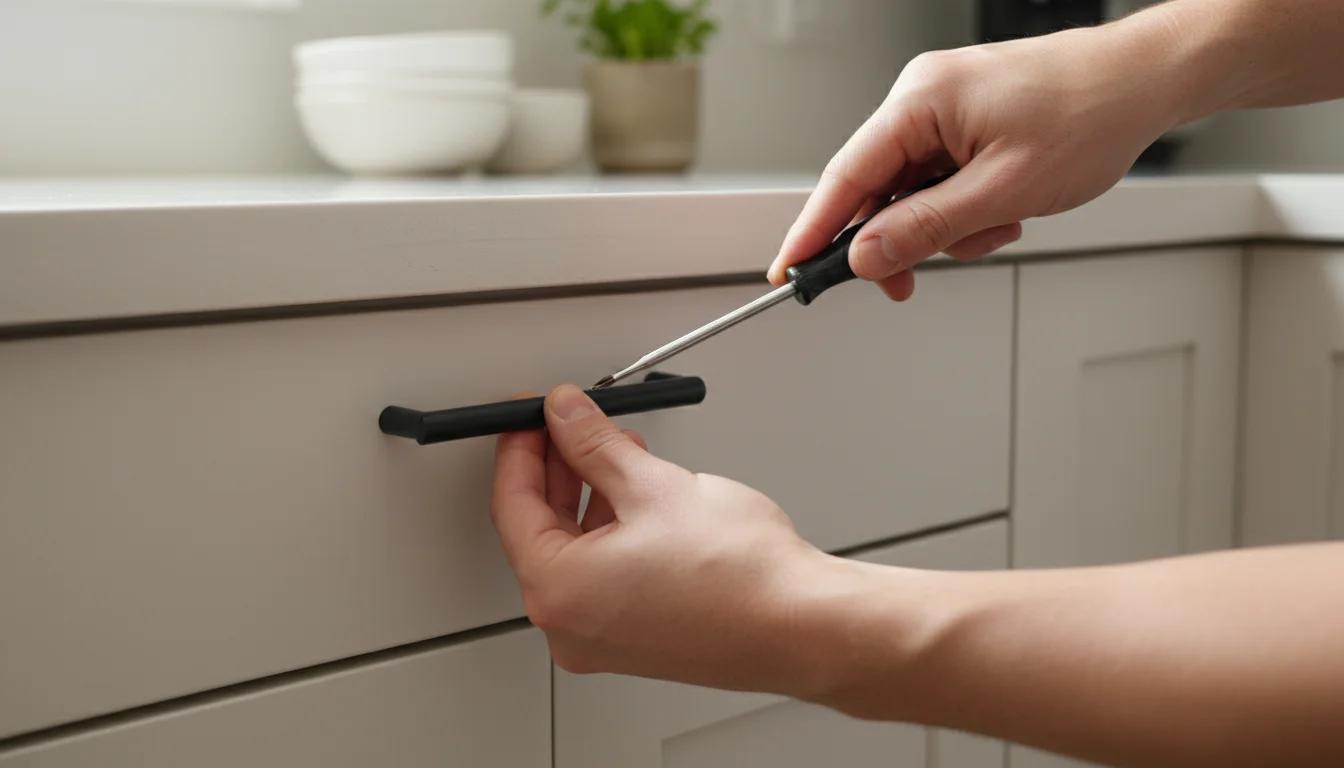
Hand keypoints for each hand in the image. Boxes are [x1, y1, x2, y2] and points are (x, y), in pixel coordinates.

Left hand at [489, 384, 842, 696]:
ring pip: (574, 553)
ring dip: (588, 497)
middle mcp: (571, 626)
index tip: (531, 417)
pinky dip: (611, 533)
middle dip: (555, 470)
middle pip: (539, 531)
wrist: (802, 625)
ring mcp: (603, 640)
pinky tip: (637, 496)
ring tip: (615, 451)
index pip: (512, 506)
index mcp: (559, 591)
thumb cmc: (740, 576)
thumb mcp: (652, 484)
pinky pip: (603, 577)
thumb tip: (566, 418)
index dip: (520, 449)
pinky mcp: (636, 641)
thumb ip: (595, 445)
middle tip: (567, 426)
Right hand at [769, 20, 1182, 300]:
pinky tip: (1003, 209)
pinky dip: (964, 207)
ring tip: (1000, 223)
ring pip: (913, 192)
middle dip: (901, 239)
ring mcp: (945, 108)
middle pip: (877, 188)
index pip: (845, 176)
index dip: (813, 230)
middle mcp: (923, 97)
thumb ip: (926, 228)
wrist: (1146, 79)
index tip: (788, 270)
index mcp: (921, 101)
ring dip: (947, 225)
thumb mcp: (1003, 191)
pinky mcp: (966, 120)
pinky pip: (941, 178)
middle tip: (907, 282)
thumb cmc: (1090, 112)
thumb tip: (867, 256)